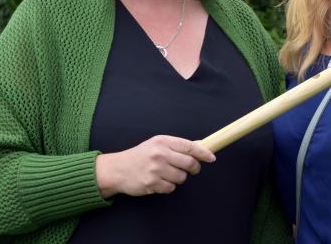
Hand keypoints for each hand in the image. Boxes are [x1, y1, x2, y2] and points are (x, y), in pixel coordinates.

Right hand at [95, 135, 215, 197]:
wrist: (118, 169)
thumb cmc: (141, 155)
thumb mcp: (157, 144)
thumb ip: (177, 145)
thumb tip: (200, 146)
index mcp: (163, 141)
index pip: (189, 146)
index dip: (203, 153)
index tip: (212, 157)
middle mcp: (160, 154)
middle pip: (189, 163)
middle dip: (194, 168)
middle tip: (193, 169)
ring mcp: (155, 169)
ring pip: (181, 177)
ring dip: (179, 178)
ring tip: (168, 173)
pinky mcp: (151, 183)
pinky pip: (171, 188)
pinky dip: (169, 186)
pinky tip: (159, 181)